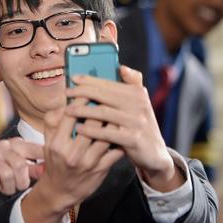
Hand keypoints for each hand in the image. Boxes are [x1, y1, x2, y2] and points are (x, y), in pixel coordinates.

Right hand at [0, 138, 43, 220]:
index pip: (37, 149)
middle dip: (21, 183)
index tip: (50, 172)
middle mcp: (3, 146)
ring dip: (7, 188)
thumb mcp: (16, 168)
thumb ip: (32, 168)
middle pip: (21, 167)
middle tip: (16, 187)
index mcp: (17, 144)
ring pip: (7, 176)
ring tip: (3, 187)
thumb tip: (49, 170)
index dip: (45, 161)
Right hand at [20, 106, 123, 222]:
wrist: (60, 191)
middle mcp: (72, 153)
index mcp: (57, 143)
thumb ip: (53, 120)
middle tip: (109, 97)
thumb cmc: (55, 161)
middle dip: (102, 107)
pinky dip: (120, 139)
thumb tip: (65, 100)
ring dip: (114, 121)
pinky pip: (115, 150)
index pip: (71, 114)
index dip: (82, 98)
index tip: (90, 89)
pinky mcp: (101, 170)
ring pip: (107, 135)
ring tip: (118, 111)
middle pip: (92, 122)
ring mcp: (88, 163)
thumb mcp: (48, 141)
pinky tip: (123, 130)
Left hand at [64, 65, 183, 191]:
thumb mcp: (139, 104)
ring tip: (68, 110)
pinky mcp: (133, 139)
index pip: (110, 82)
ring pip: (103, 112)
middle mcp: (139, 105)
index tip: (73, 78)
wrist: (155, 154)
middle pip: (104, 95)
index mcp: (138, 93)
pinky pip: (107, 133)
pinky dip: (90, 130)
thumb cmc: (139, 127)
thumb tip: (121, 67)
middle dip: (82, 92)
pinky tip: (78, 129)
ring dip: (82, 110)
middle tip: (67, 93)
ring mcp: (137, 122)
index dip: (90, 79)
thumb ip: (132, 85)